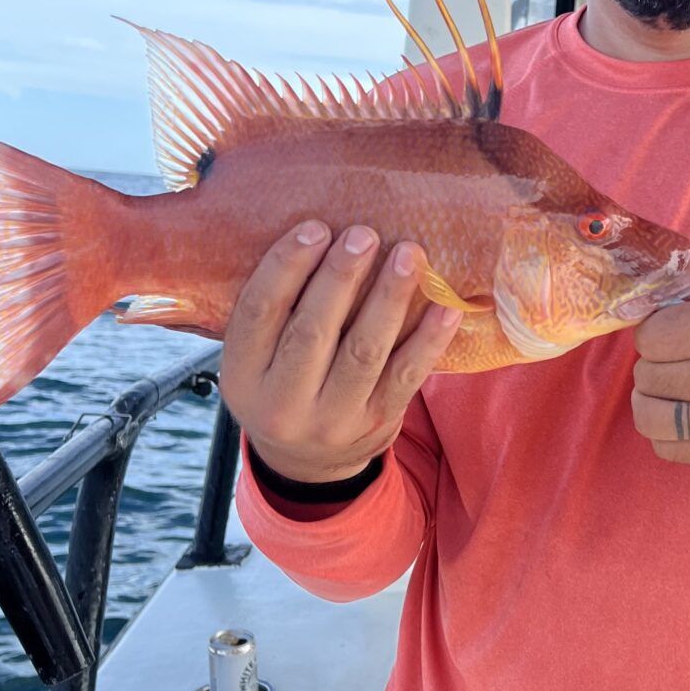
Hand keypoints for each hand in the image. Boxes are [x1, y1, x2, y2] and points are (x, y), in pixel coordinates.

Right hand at [220, 220, 463, 483]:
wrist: (308, 463)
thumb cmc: (285, 382)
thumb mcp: (258, 357)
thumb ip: (277, 309)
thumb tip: (319, 232)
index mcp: (243, 376)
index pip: (258, 313)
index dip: (285, 266)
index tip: (315, 227)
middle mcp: (282, 404)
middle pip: (312, 331)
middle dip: (340, 277)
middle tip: (364, 234)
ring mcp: (333, 419)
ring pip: (363, 352)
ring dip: (388, 298)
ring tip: (408, 256)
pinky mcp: (377, 424)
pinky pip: (406, 377)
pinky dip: (428, 340)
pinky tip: (445, 307)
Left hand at [630, 254, 689, 463]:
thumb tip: (655, 284)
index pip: (653, 335)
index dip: (654, 325)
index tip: (673, 324)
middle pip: (648, 374)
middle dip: (654, 359)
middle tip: (678, 352)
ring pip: (648, 416)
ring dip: (651, 397)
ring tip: (670, 382)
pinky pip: (667, 449)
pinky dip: (663, 430)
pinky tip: (680, 409)